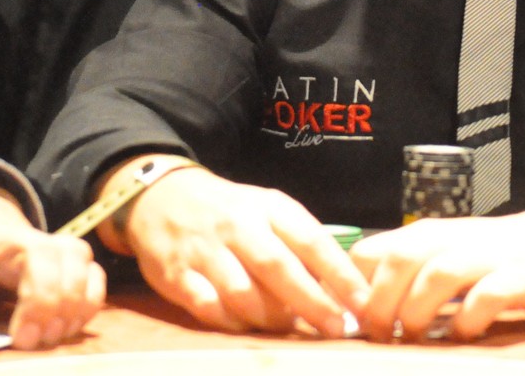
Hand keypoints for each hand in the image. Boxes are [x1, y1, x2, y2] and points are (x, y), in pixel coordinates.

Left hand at [0, 176, 103, 351]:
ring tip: (46, 338)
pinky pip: (91, 269)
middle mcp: (3, 237)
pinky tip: (70, 324)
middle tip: (22, 342)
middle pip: (37, 257)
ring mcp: (38, 241)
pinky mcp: (59, 252)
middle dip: (39, 302)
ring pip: (73, 259)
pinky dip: (90, 298)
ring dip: (70, 302)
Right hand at [115, 160, 367, 336]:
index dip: (340, 274)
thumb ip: (300, 244)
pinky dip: (232, 322)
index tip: (362, 301)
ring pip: (243, 293)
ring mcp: (204, 250)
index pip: (311, 239)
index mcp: (268, 207)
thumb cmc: (231, 211)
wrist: (162, 195)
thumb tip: (341, 288)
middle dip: (312, 302)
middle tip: (335, 328)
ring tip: (289, 328)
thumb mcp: (268, 210)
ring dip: (271, 318)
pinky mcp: (175, 274)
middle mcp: (237, 225)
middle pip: (279, 267)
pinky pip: (208, 307)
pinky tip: (247, 326)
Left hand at [348, 210, 524, 340]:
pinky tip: (463, 334)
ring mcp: (486, 256)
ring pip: (438, 275)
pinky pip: (486, 296)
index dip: (354, 288)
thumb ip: (407, 276)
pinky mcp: (519, 276)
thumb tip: (362, 314)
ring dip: (419, 311)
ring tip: (416, 338)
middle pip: (399, 261)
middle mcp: (451, 239)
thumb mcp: (443, 255)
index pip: (370, 251)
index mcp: (426, 235)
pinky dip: (468, 319)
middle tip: (382, 336)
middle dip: (382, 303)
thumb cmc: (493, 256)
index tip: (353, 320)